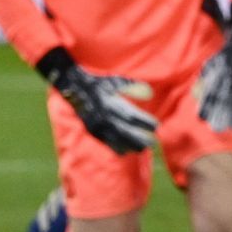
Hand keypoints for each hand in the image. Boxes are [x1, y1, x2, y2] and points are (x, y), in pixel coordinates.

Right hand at [40, 53, 156, 154]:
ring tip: (142, 148)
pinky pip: (107, 143)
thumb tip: (149, 93)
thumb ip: (132, 87)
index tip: (156, 126)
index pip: (132, 116)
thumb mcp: (116, 81)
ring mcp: (98, 125)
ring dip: (131, 145)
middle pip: (126, 132)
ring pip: (117, 141)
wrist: (75, 88)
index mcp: (112, 103)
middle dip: (140, 139)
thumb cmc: (100, 83)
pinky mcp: (93, 131)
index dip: (145, 122)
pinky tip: (127, 150)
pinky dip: (118, 148)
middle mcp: (105, 116)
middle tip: (152, 142)